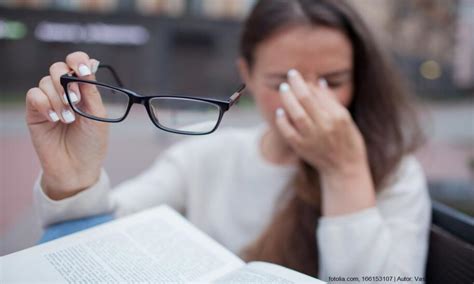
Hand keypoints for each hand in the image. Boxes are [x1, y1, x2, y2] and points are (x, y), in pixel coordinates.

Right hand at [26, 51, 108, 199]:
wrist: (77, 168)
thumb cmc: (91, 144)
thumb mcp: (97, 116)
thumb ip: (91, 91)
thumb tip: (90, 64)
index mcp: (83, 90)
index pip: (77, 64)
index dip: (78, 61)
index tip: (83, 70)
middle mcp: (65, 92)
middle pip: (58, 68)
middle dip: (66, 81)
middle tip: (75, 100)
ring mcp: (49, 101)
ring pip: (45, 81)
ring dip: (58, 99)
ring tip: (68, 119)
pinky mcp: (35, 112)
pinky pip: (34, 95)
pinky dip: (45, 104)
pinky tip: (54, 119)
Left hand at [275, 69, 366, 175]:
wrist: (344, 168)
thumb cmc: (347, 140)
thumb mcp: (345, 118)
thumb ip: (330, 101)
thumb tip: (317, 81)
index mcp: (338, 117)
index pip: (318, 94)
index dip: (305, 83)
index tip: (297, 76)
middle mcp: (326, 126)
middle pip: (306, 101)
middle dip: (296, 86)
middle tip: (289, 76)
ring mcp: (313, 138)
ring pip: (297, 115)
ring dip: (288, 99)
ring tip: (283, 89)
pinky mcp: (303, 148)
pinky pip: (289, 132)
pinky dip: (282, 121)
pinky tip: (280, 112)